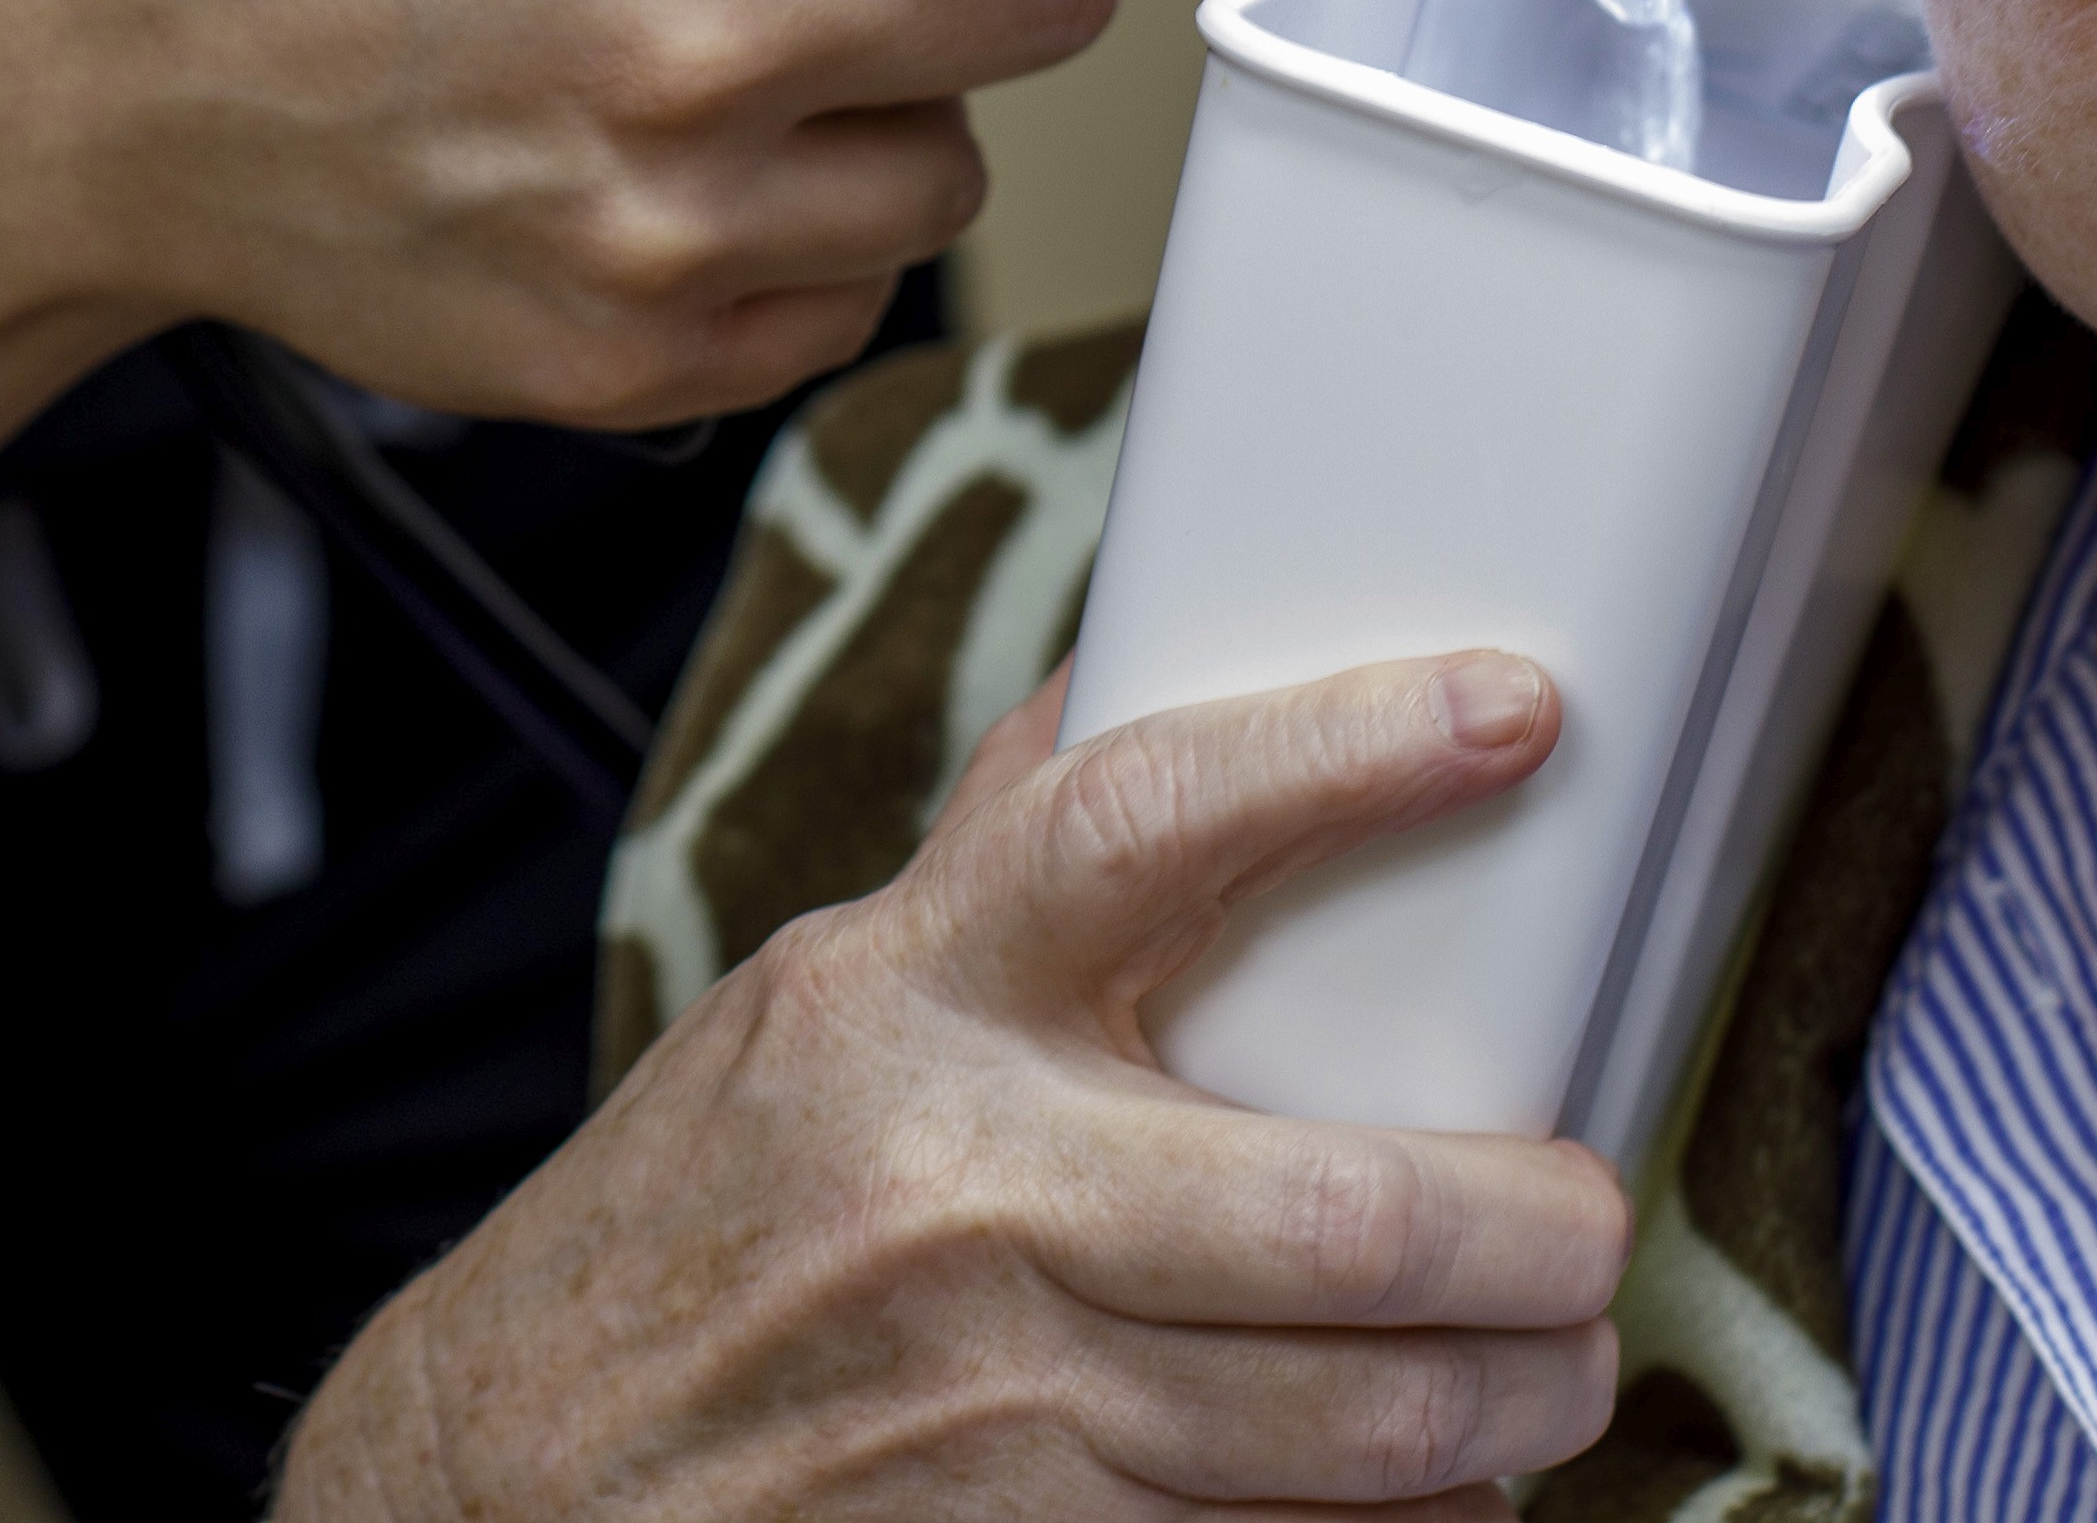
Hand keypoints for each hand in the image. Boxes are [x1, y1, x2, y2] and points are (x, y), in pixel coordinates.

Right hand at [0, 0, 1239, 429]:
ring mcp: (673, 213)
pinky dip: (798, 240)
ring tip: (741, 61)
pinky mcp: (638, 356)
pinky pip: (849, 298)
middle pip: (1047, 2)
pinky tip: (680, 171)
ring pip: (961, 167)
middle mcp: (703, 27)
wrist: (122, 61)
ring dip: (893, 111)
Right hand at [283, 655, 1632, 1521]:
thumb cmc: (699, 1216)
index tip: (1512, 707)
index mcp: (912, 995)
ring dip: (1508, 1409)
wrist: (507, 1468)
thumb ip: (993, 861)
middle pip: (1344, 1215)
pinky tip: (1428, 1493)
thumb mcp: (816, 1000)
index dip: (1347, 756)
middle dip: (1538, 1237)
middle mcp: (958, 1192)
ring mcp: (988, 1407)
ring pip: (1353, 1426)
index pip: (1147, 822)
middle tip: (1589, 1224)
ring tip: (1550, 1372)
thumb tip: (1145, 656)